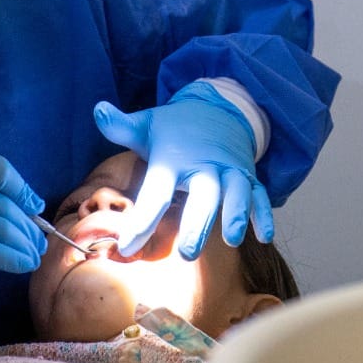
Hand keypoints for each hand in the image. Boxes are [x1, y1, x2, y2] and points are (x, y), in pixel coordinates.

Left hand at [93, 80, 271, 259]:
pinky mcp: (248, 176)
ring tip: (232, 240)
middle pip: (202, 195)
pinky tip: (264, 236)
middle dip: (197, 223)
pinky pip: (259, 195)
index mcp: (173, 158)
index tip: (127, 248)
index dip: (142, 221)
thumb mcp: (147, 124)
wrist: (217, 110)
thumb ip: (121, 126)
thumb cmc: (173, 130)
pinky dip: (263, 213)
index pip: (156, 192)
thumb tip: (98, 109)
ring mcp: (229, 171)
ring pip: (236, 192)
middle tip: (187, 253)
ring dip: (236, 215)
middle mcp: (203, 165)